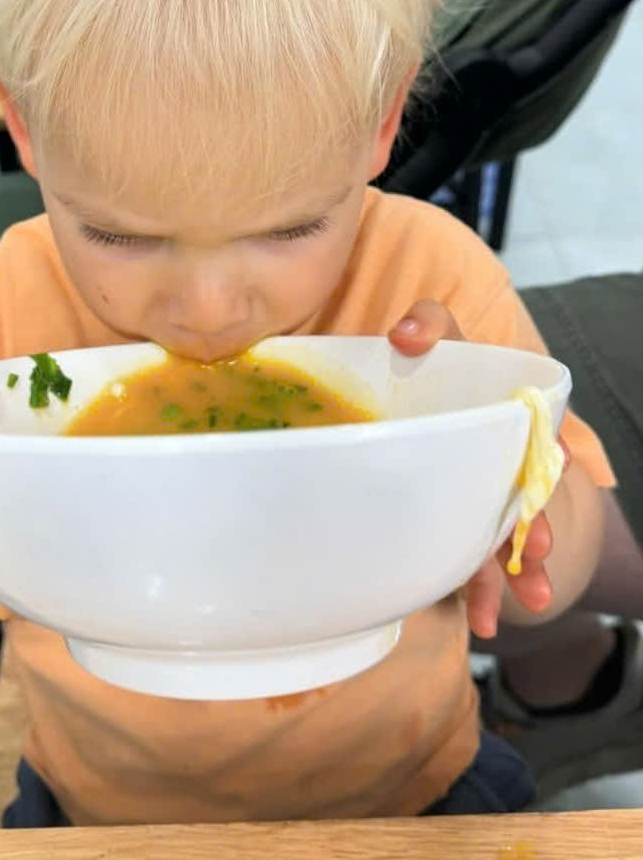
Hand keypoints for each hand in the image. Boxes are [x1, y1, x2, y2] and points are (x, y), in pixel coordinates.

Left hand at [388, 301, 554, 639]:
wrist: (405, 395)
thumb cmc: (434, 365)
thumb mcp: (437, 335)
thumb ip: (429, 323)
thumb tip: (406, 335)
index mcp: (510, 415)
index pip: (535, 434)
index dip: (540, 461)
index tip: (542, 484)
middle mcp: (505, 457)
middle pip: (527, 497)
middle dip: (533, 529)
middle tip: (537, 554)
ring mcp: (483, 494)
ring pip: (506, 536)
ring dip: (514, 570)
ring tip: (516, 603)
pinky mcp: (459, 520)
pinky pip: (474, 560)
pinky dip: (482, 592)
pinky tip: (485, 623)